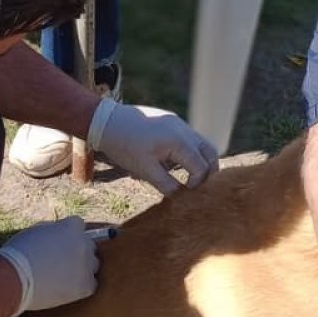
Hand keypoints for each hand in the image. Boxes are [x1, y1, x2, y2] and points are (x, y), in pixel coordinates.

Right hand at [0, 216, 98, 315]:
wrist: (15, 278)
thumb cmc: (19, 253)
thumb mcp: (36, 231)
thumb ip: (53, 231)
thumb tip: (59, 235)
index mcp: (71, 227)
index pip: (78, 225)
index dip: (69, 233)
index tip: (61, 241)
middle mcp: (83, 244)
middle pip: (89, 245)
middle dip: (78, 250)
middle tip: (62, 260)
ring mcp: (86, 265)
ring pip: (93, 265)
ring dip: (82, 268)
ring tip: (63, 276)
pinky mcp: (85, 286)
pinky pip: (91, 284)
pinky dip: (82, 286)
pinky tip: (67, 288)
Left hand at [89, 98, 219, 194]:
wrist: (107, 121)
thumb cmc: (125, 146)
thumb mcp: (145, 170)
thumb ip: (167, 184)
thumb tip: (182, 196)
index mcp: (179, 141)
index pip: (201, 167)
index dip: (198, 184)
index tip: (187, 193)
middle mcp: (184, 129)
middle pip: (210, 152)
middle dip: (208, 171)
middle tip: (197, 187)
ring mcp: (179, 123)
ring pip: (201, 143)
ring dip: (200, 160)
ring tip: (189, 177)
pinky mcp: (171, 120)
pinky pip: (189, 138)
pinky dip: (190, 151)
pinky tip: (176, 163)